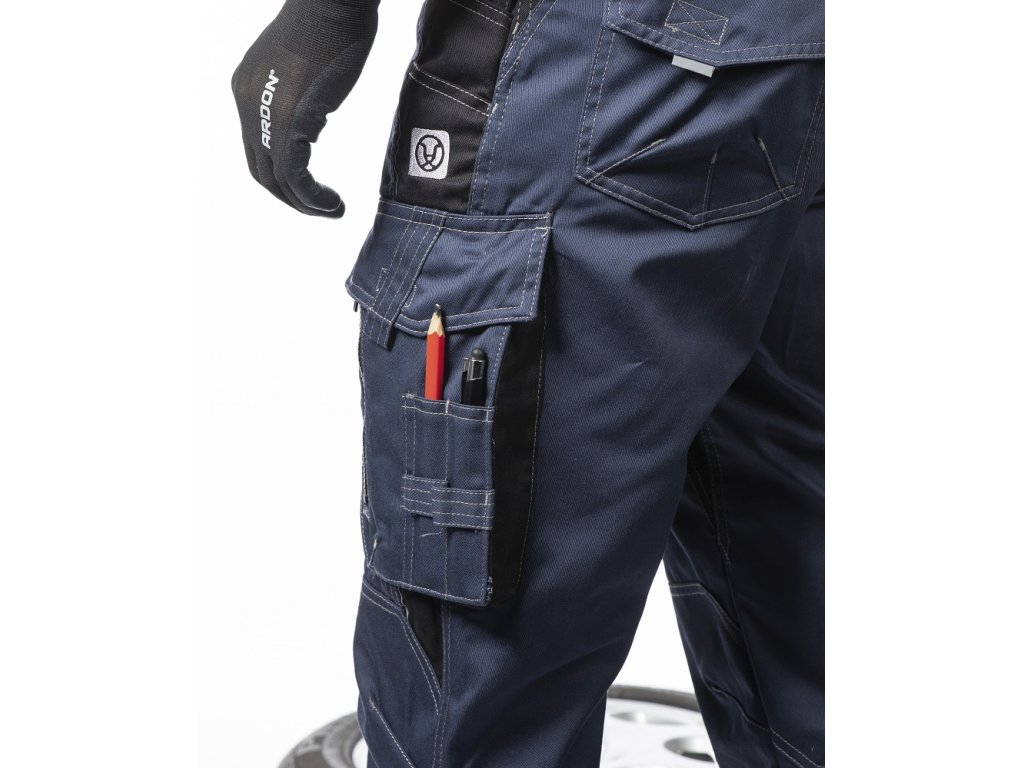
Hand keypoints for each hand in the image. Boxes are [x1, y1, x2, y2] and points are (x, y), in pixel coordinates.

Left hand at [231, 0, 378, 216]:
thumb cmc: (332, 20)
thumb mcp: (303, 62)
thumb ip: (296, 90)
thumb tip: (309, 112)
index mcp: (248, 88)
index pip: (257, 149)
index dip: (282, 177)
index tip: (312, 188)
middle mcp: (247, 101)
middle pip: (261, 169)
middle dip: (291, 197)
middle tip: (321, 208)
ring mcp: (264, 110)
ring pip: (276, 177)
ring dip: (304, 203)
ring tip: (331, 210)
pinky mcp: (289, 118)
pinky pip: (294, 172)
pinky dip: (311, 196)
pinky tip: (332, 203)